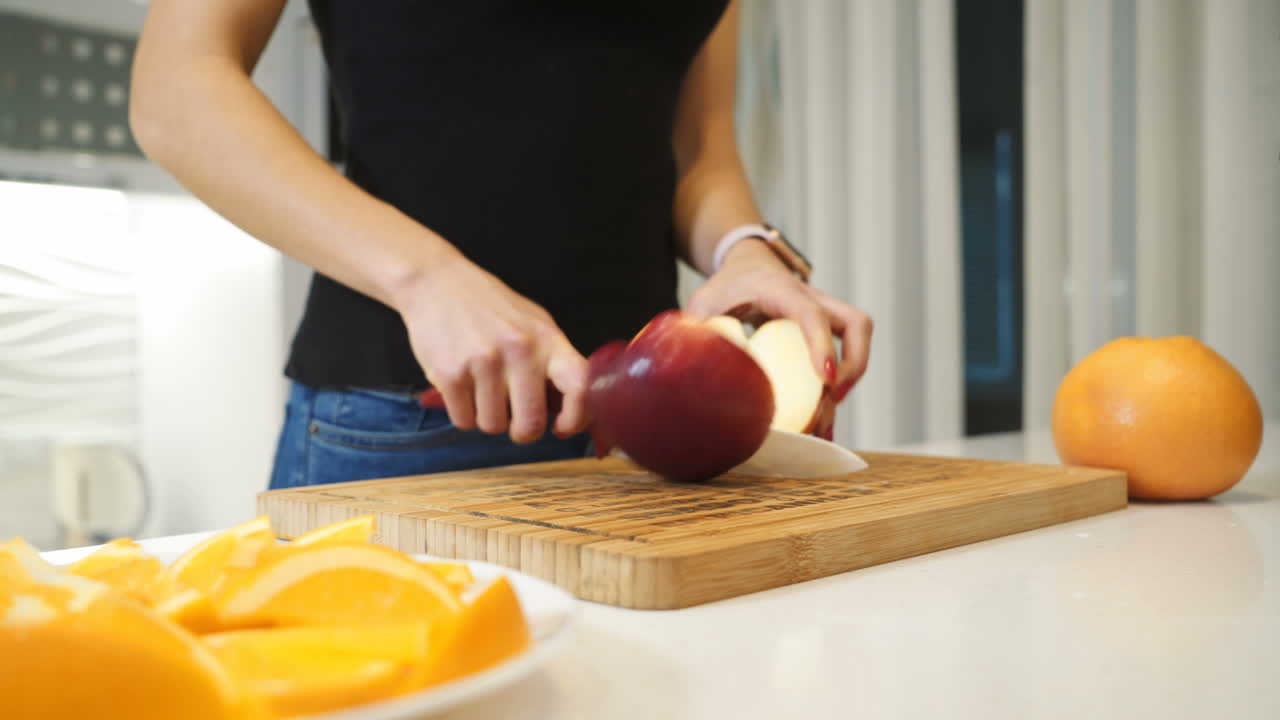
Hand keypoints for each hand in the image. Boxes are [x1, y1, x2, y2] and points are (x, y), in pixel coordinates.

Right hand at [393, 255, 588, 443]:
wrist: (437, 283)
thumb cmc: (490, 308)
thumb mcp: (533, 324)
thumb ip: (551, 362)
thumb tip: (565, 408)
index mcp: (547, 339)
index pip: (578, 386)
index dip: (576, 417)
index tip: (562, 427)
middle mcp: (519, 350)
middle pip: (530, 424)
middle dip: (522, 431)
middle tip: (514, 421)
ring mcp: (483, 362)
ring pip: (493, 426)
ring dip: (487, 417)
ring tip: (481, 389)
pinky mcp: (451, 374)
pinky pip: (463, 421)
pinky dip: (462, 413)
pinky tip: (462, 386)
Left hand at [687, 239, 872, 407]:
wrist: (748, 269)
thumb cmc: (728, 286)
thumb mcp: (706, 303)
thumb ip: (700, 330)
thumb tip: (694, 365)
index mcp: (782, 291)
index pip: (811, 314)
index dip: (821, 345)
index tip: (824, 379)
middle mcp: (813, 301)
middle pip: (857, 324)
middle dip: (854, 364)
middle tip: (833, 397)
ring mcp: (825, 317)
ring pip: (858, 341)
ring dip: (850, 379)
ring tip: (827, 421)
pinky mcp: (826, 334)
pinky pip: (846, 355)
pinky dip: (839, 386)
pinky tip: (823, 420)